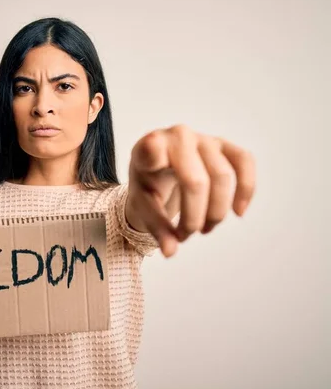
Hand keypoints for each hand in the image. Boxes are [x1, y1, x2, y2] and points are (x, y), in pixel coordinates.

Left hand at [126, 124, 255, 257]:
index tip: (154, 160)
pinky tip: (238, 211)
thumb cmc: (149, 184)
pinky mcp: (223, 144)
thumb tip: (171, 252)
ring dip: (216, 212)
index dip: (154, 152)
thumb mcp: (143, 206)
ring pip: (223, 177)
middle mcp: (176, 136)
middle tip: (185, 235)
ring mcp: (202, 138)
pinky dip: (246, 188)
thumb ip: (156, 227)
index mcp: (148, 148)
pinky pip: (244, 162)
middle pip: (196, 182)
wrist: (159, 168)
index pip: (151, 148)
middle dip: (194, 217)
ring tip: (204, 229)